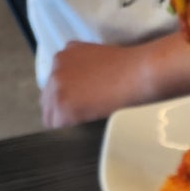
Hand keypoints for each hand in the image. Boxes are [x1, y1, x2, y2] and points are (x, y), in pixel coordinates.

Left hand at [40, 37, 189, 127]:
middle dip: (61, 113)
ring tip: (81, 132)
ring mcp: (58, 86)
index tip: (79, 110)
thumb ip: (86, 72)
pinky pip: (57, 127)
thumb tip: (84, 92)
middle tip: (80, 125)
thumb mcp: (101, 61)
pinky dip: (68, 133)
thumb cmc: (132, 70)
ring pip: (50, 115)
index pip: (55, 85)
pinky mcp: (64, 106)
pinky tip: (82, 135)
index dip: (67, 100)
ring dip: (64, 124)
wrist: (141, 74)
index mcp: (65, 55)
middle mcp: (56, 68)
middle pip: (48, 100)